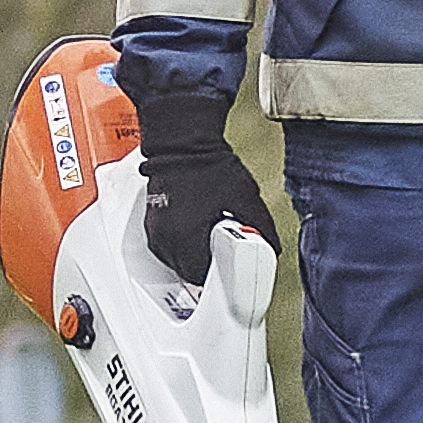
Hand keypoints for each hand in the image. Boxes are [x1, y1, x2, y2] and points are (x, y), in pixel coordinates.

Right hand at [126, 81, 274, 288]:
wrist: (181, 142)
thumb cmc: (208, 166)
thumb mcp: (246, 199)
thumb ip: (262, 228)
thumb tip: (271, 246)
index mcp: (187, 240)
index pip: (203, 280)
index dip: (222, 278)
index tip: (231, 271)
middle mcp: (166, 240)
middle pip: (188, 274)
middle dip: (208, 268)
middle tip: (224, 251)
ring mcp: (155, 232)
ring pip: (175, 262)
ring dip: (193, 257)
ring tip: (210, 236)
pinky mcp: (151, 223)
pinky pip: (166, 247)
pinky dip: (181, 244)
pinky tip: (196, 226)